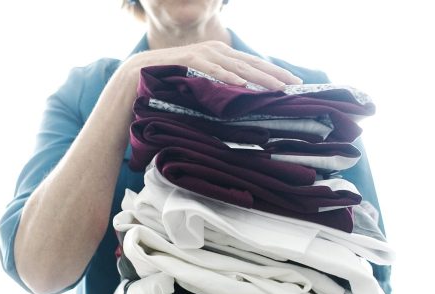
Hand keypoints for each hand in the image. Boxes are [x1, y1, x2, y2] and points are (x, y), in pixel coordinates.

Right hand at [124, 40, 301, 89]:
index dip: (275, 73)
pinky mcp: (187, 61)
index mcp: (221, 56)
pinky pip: (211, 70)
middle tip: (295, 86)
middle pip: (251, 64)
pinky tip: (241, 85)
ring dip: (258, 78)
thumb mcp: (205, 84)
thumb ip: (224, 88)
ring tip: (277, 88)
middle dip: (274, 75)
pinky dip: (226, 77)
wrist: (138, 77)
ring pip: (236, 67)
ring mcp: (202, 54)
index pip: (254, 65)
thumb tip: (249, 101)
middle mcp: (215, 51)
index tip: (296, 84)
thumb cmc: (175, 84)